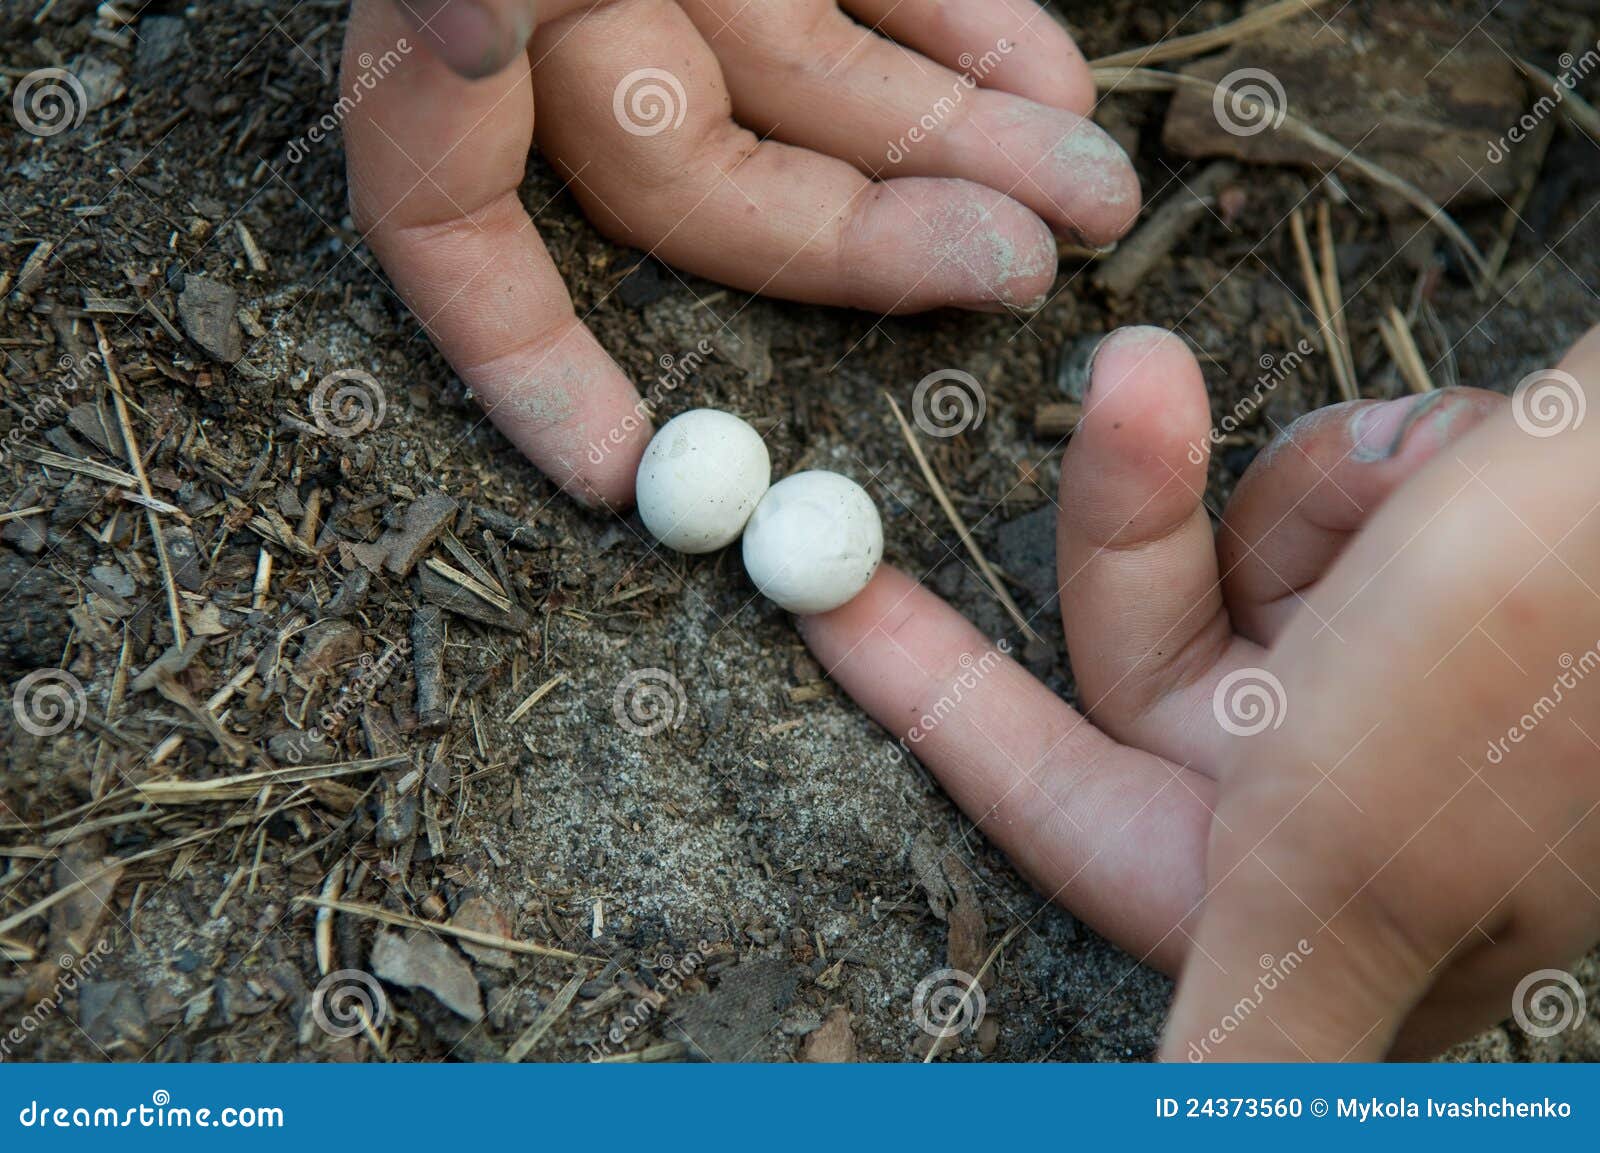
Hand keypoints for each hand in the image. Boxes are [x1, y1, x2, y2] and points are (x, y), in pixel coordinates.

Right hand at [341, 0, 1139, 506]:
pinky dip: (963, 38)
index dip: (515, 352)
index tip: (608, 466)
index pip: (442, 211)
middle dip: (851, 240)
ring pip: (807, 91)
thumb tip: (449, 32)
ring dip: (950, 154)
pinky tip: (1053, 88)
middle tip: (1010, 276)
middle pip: (685, 173)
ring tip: (1089, 204)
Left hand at [802, 324, 1599, 1058]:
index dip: (927, 702)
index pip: (1049, 800)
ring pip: (1236, 553)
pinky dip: (1387, 460)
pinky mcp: (1452, 585)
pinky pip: (1328, 493)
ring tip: (1438, 486)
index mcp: (1290, 890)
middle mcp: (1338, 798)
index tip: (817, 595)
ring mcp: (1399, 687)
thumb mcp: (1342, 869)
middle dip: (1138, 515)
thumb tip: (1166, 1152)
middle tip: (1139, 381)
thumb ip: (1244, 1061)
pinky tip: (1481, 466)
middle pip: (1137, 644)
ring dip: (1311, 494)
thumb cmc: (1553, 670)